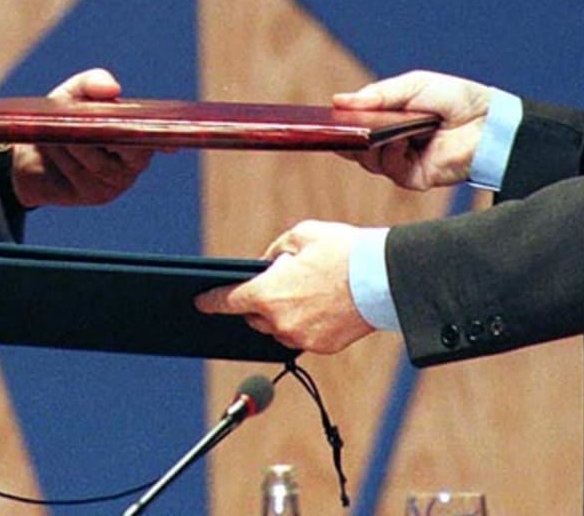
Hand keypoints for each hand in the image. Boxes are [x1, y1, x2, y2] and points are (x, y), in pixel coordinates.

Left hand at [8, 67, 153, 208]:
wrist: (29, 153)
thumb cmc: (61, 118)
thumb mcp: (74, 95)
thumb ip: (93, 83)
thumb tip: (113, 88)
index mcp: (136, 139)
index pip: (154, 140)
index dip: (160, 139)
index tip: (167, 142)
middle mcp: (131, 165)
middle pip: (125, 148)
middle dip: (99, 131)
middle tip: (79, 121)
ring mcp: (113, 184)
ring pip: (96, 158)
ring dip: (71, 139)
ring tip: (54, 130)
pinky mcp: (92, 196)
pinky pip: (78, 171)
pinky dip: (61, 154)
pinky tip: (49, 147)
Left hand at [194, 220, 372, 354]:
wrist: (383, 278)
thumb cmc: (342, 251)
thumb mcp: (301, 236)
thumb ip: (275, 252)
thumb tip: (268, 266)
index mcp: (268, 293)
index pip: (228, 301)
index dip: (211, 301)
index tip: (200, 302)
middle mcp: (279, 322)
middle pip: (254, 317)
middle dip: (258, 301)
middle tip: (280, 281)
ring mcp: (300, 338)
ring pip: (278, 329)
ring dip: (281, 314)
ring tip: (304, 290)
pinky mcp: (322, 347)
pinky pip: (302, 336)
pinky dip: (304, 323)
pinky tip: (319, 304)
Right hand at [334, 70, 489, 189]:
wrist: (490, 122)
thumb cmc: (456, 98)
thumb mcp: (413, 85)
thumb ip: (377, 95)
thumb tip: (338, 101)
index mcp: (392, 118)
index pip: (357, 123)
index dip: (339, 122)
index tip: (320, 118)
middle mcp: (393, 141)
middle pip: (357, 145)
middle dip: (343, 136)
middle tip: (331, 129)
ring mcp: (403, 160)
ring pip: (368, 161)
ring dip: (365, 146)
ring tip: (366, 131)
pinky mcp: (415, 177)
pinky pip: (390, 171)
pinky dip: (388, 157)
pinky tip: (396, 141)